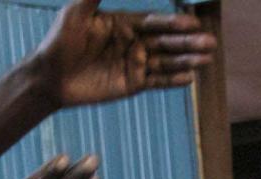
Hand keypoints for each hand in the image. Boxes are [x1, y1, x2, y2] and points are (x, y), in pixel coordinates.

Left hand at [26, 0, 216, 108]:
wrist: (51, 77)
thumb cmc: (60, 41)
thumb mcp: (76, 13)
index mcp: (124, 24)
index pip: (154, 22)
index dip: (173, 23)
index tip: (193, 23)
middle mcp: (133, 43)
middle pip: (166, 42)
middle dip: (188, 42)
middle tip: (210, 42)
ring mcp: (134, 64)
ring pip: (166, 61)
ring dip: (187, 60)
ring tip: (207, 59)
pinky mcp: (133, 84)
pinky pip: (157, 81)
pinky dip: (173, 80)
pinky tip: (189, 78)